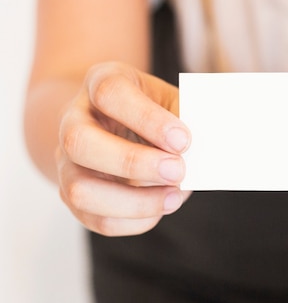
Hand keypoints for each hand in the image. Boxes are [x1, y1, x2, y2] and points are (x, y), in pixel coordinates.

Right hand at [56, 62, 191, 235]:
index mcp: (100, 82)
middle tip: (178, 170)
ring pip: (80, 190)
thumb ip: (187, 119)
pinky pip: (98, 219)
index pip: (110, 93)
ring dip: (134, 201)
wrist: (119, 125)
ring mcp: (67, 161)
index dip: (147, 119)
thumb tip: (206, 152)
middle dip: (133, 162)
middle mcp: (73, 120)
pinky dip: (136, 220)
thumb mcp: (172, 100)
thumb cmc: (155, 111)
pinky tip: (164, 206)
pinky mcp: (74, 195)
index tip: (183, 139)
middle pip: (79, 142)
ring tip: (175, 195)